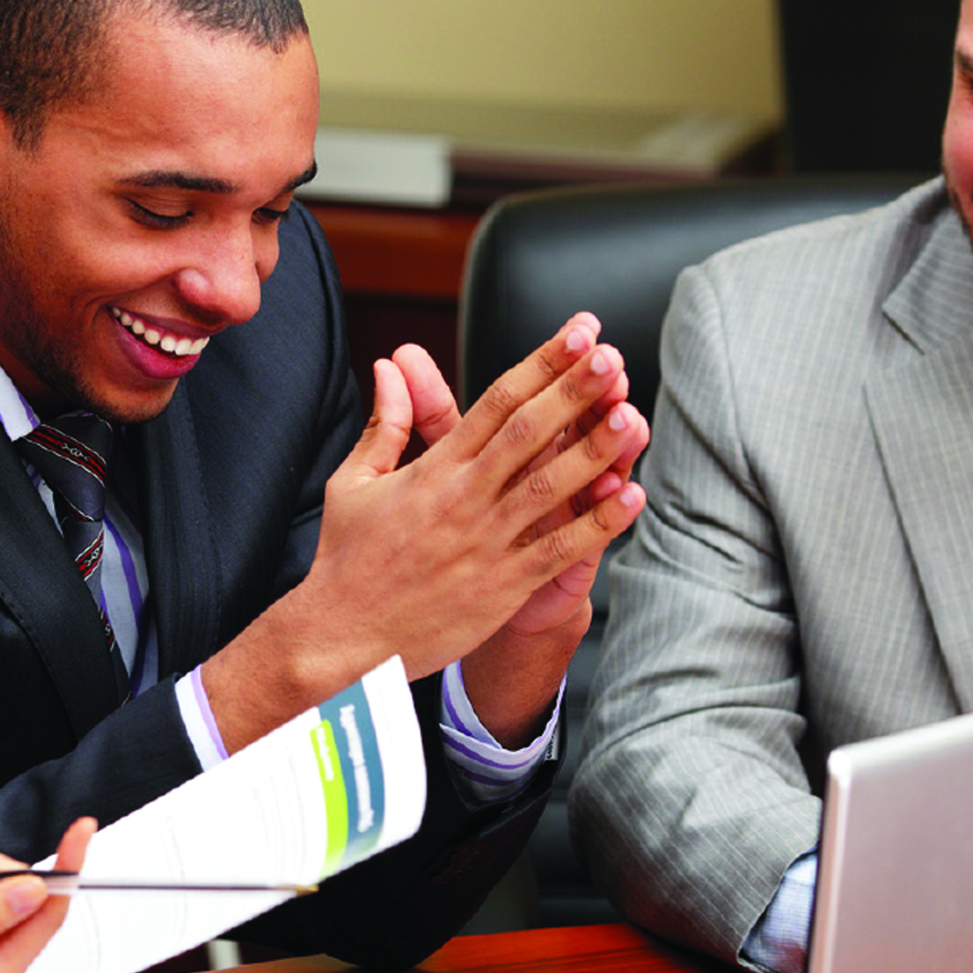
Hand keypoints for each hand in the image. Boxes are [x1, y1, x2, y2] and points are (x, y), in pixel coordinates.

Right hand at [385, 331, 649, 740]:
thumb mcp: (354, 482)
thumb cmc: (346, 560)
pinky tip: (630, 496)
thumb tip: (391, 367)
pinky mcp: (502, 587)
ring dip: (594, 449)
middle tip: (612, 356)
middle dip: (573, 391)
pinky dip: (597, 523)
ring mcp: (486, 543)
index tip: (576, 334)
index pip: (496, 402)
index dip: (541, 364)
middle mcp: (464, 499)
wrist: (342, 637)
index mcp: (434, 470)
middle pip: (529, 433)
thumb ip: (387, 424)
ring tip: (630, 414)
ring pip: (550, 486)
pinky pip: (559, 550)